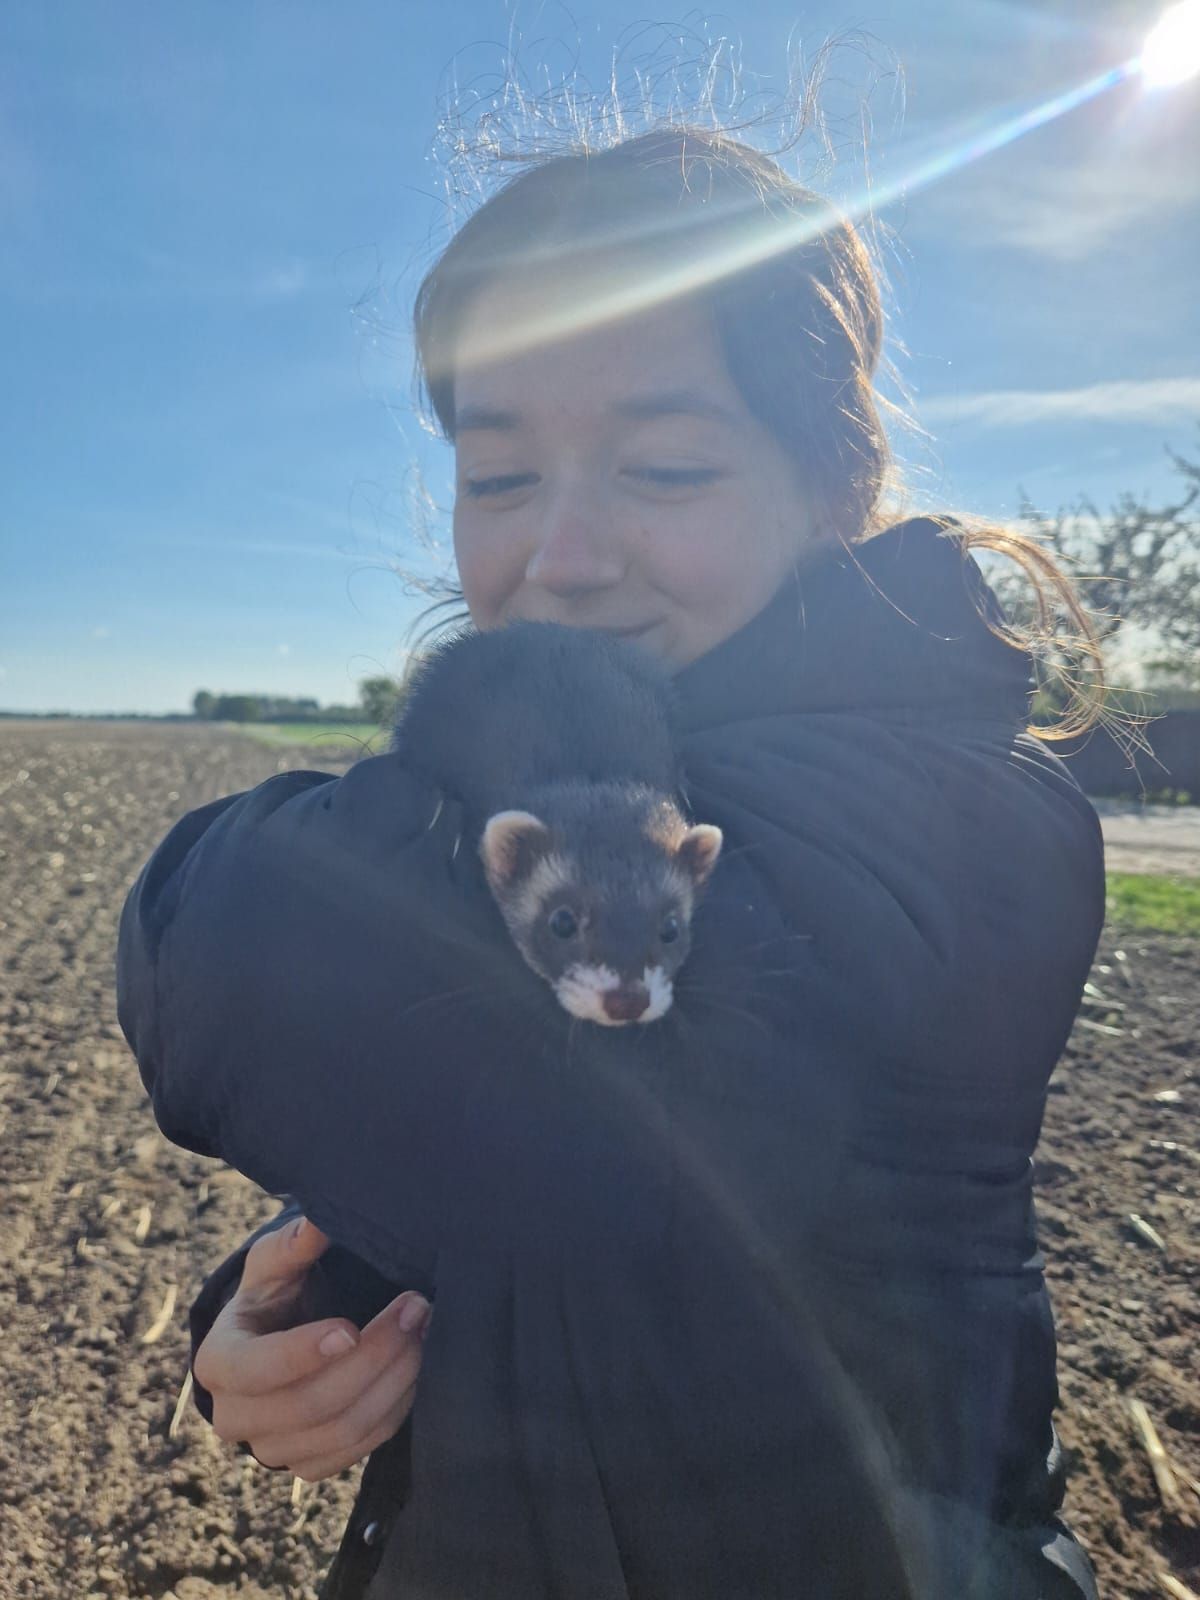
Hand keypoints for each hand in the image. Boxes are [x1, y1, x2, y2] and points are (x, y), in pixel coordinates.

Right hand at [193, 1215, 429, 1480]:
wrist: (281, 1340)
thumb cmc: (276, 1296)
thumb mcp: (275, 1264)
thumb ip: (292, 1245)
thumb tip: (315, 1224)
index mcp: (218, 1362)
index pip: (254, 1369)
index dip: (303, 1354)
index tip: (350, 1328)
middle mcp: (235, 1416)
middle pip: (308, 1405)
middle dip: (370, 1357)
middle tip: (414, 1310)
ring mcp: (272, 1449)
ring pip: (341, 1431)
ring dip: (392, 1381)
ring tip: (421, 1331)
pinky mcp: (309, 1466)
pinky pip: (359, 1450)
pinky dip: (394, 1410)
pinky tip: (414, 1368)